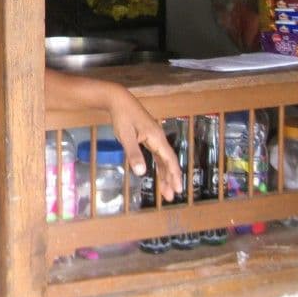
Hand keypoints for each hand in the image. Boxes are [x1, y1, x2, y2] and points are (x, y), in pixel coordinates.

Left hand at [104, 84, 182, 201]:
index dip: (174, 174)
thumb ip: (134, 153)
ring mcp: (154, 137)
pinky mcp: (148, 137)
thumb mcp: (126, 136)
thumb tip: (141, 172)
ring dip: (164, 174)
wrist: (119, 100)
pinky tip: (158, 174)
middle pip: (168, 161)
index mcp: (156, 137)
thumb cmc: (122, 116)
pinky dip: (158, 166)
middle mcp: (158, 138)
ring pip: (162, 159)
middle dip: (170, 179)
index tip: (178, 188)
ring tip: (165, 191)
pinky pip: (156, 154)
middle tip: (171, 196)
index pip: (169, 159)